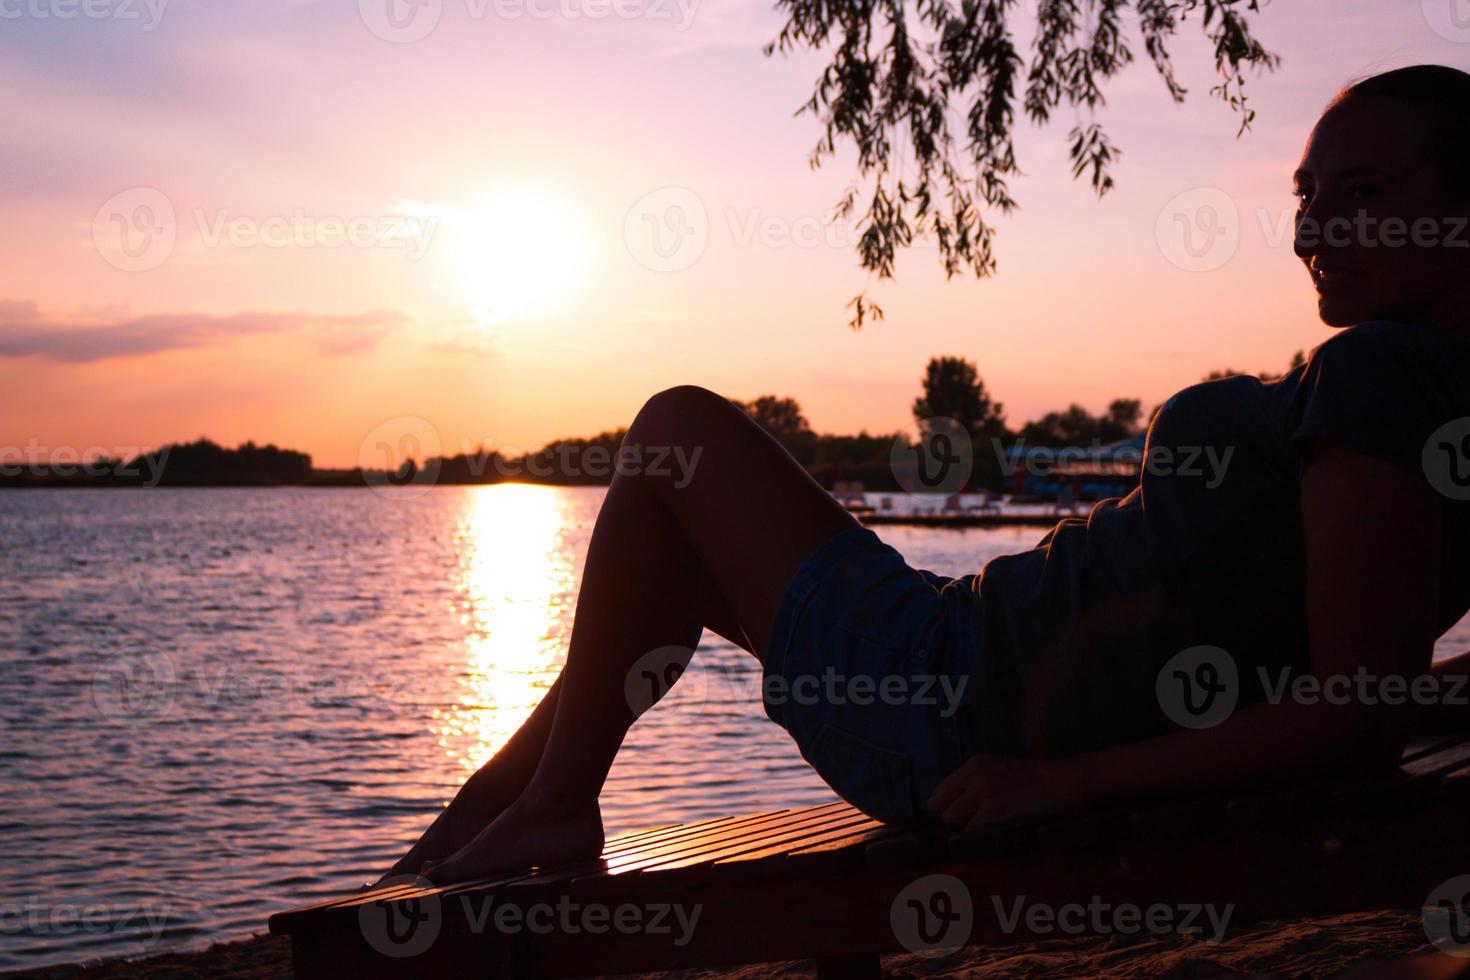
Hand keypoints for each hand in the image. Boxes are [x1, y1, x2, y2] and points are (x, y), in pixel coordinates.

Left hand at [926, 754, 1084, 831]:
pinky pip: (971, 831)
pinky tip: (994, 836)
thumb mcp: (1002, 770)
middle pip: (940, 806)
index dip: (946, 808)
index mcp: (974, 764)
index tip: (957, 819)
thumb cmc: (1038, 778)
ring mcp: (982, 791)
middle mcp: (973, 775)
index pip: (939, 791)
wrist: (1063, 780)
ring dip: (965, 828)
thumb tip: (959, 805)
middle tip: (973, 827)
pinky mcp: (993, 809)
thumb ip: (978, 782)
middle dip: (954, 819)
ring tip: (984, 831)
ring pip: (951, 819)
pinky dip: (980, 837)